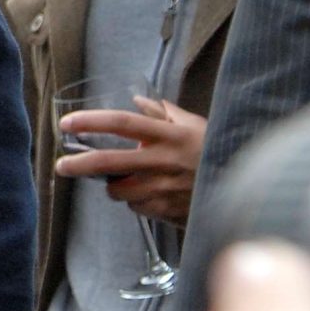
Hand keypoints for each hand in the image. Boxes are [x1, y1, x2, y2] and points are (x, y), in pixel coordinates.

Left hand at [55, 98, 204, 223]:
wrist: (247, 187)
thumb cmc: (217, 152)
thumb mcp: (196, 127)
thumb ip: (165, 113)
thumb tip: (139, 100)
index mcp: (170, 135)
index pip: (122, 123)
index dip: (91, 121)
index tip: (66, 123)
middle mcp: (165, 161)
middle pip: (109, 162)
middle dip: (78, 165)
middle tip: (61, 165)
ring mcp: (166, 188)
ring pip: (118, 190)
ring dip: (114, 186)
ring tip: (126, 181)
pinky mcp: (168, 210)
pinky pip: (136, 207)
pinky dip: (136, 202)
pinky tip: (150, 195)